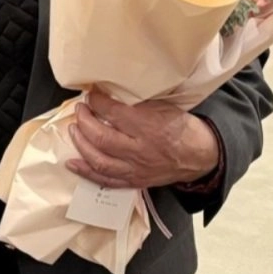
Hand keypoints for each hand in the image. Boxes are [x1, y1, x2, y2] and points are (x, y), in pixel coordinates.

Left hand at [66, 90, 219, 188]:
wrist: (200, 154)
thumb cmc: (181, 126)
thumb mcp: (162, 105)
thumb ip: (136, 102)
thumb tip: (109, 92)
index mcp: (149, 126)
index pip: (113, 112)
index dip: (97, 101)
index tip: (90, 94)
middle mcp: (140, 150)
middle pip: (102, 138)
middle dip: (84, 121)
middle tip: (80, 109)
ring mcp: (136, 168)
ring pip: (100, 160)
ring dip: (81, 144)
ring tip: (73, 130)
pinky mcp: (135, 181)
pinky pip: (106, 180)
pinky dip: (86, 173)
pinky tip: (72, 163)